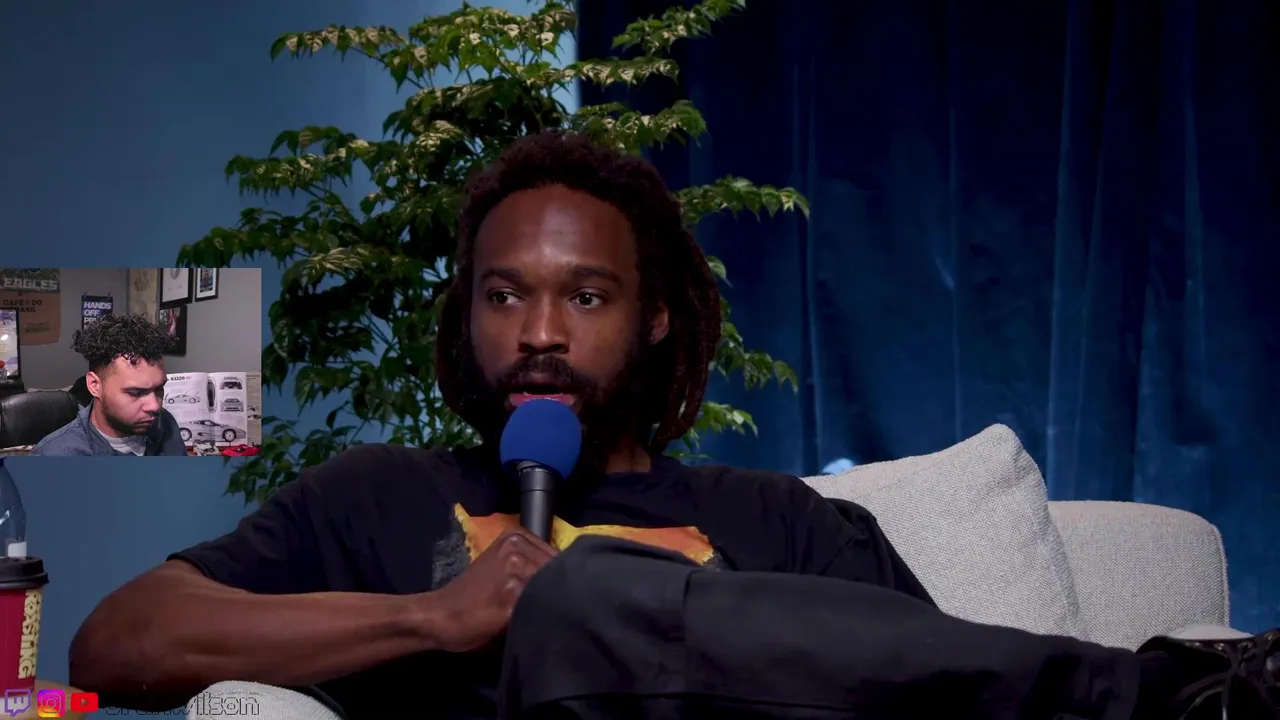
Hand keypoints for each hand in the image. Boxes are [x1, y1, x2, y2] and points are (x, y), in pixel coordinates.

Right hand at [424, 528, 557, 652]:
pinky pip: (542, 607)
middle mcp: (516, 548)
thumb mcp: (501, 566)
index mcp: (514, 537)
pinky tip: (538, 626)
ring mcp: (514, 570)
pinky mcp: (512, 597)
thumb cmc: (471, 596)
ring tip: (545, 618)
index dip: (567, 577)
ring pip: (554, 588)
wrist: (440, 616)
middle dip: (564, 591)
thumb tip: (573, 576)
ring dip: (555, 605)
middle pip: (560, 570)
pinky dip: (544, 618)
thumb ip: (531, 564)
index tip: (564, 593)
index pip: (560, 555)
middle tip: (558, 609)